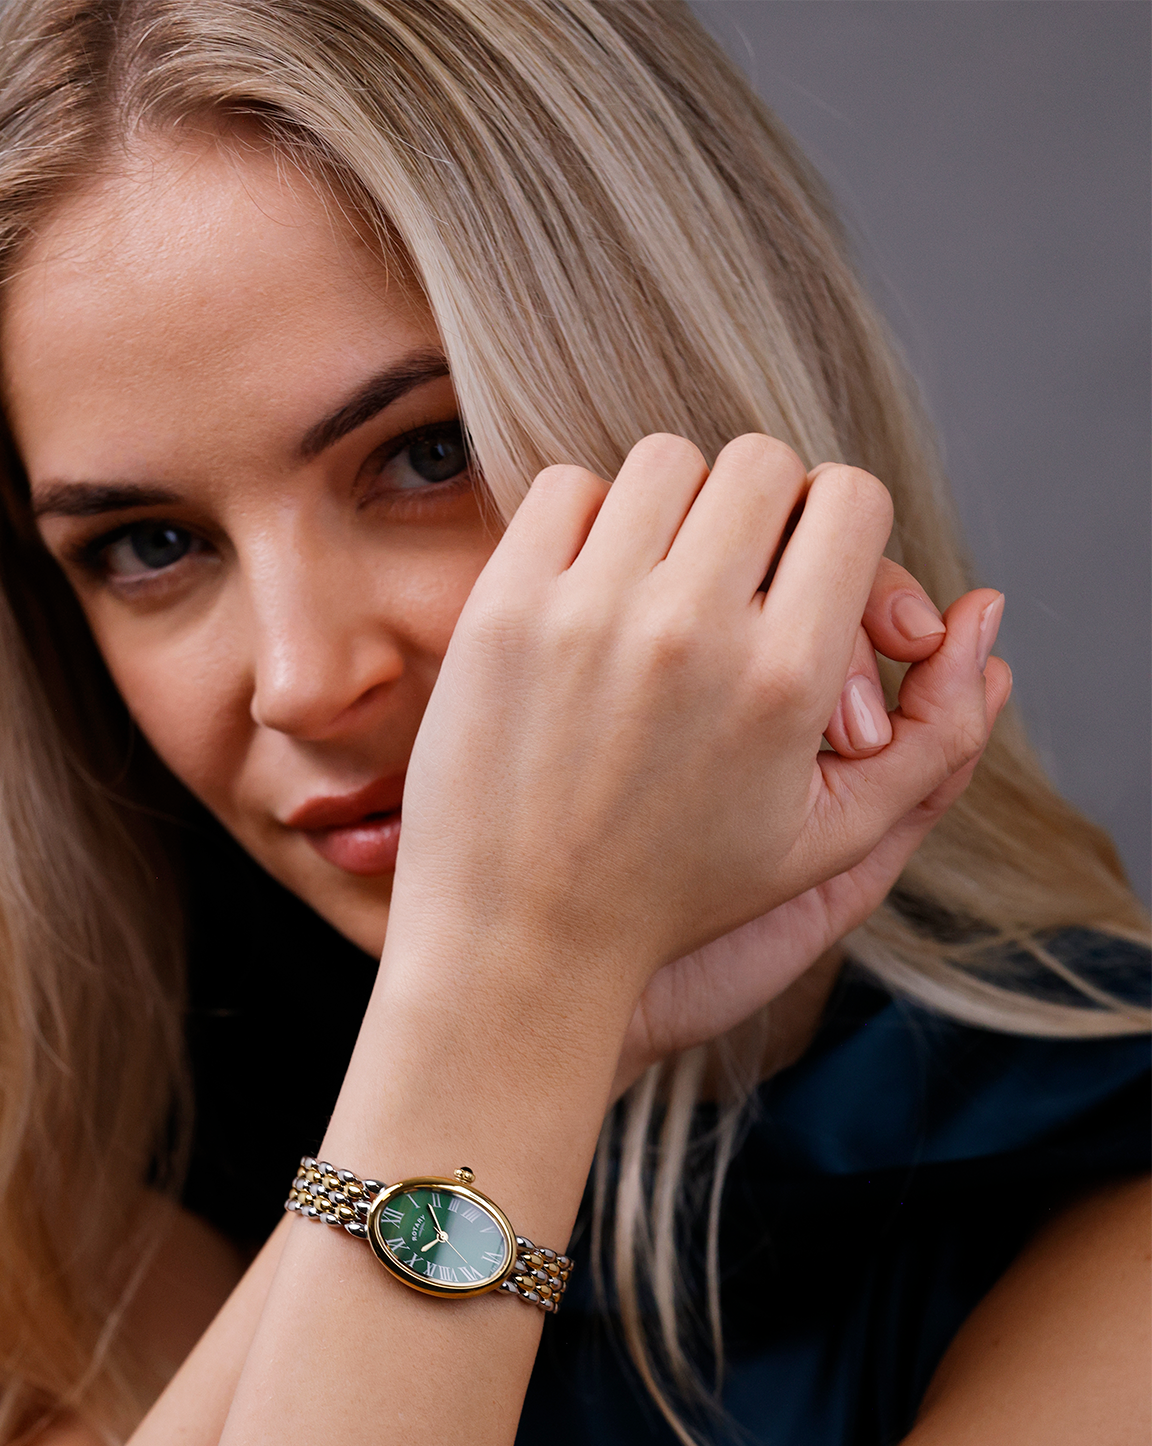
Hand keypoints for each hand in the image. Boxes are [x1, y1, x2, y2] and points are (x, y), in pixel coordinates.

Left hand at [390, 433, 1006, 1028]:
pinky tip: (593, 594)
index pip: (850, 499)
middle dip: (763, 510)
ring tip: (664, 586)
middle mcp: (690, 631)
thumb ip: (937, 733)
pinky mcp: (504, 609)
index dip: (839, 527)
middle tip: (739, 579)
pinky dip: (587, 524)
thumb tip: (983, 612)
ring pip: (665, 461)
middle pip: (761, 463)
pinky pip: (567, 488)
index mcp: (785, 679)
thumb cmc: (680, 894)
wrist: (520, 942)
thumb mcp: (832, 838)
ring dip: (675, 509)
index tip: (809, 575)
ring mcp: (586, 613)